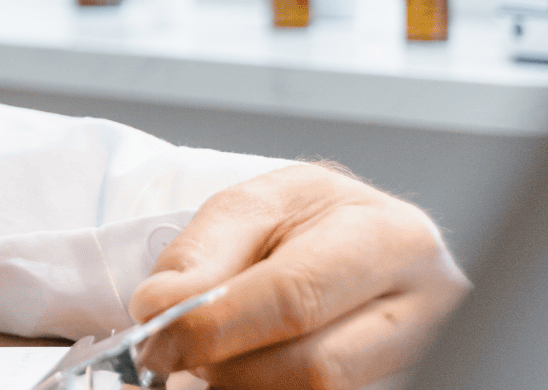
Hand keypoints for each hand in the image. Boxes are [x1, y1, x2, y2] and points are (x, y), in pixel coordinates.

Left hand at [130, 163, 468, 388]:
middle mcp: (425, 302)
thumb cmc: (306, 219)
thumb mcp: (249, 209)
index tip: (156, 338)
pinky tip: (238, 369)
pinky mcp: (405, 380)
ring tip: (208, 357)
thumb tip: (159, 310)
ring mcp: (421, 353)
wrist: (355, 234)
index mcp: (386, 237)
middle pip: (316, 366)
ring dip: (244, 383)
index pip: (294, 295)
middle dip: (229, 368)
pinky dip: (265, 388)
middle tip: (175, 358)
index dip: (215, 325)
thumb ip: (200, 256)